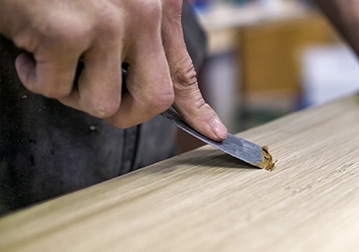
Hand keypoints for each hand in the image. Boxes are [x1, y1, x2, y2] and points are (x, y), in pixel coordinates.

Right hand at [0, 0, 227, 140]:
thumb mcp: (120, 4)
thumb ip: (143, 38)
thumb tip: (167, 95)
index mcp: (159, 5)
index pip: (183, 70)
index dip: (197, 108)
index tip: (214, 131)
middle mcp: (144, 12)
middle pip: (155, 99)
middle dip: (124, 113)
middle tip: (95, 98)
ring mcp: (108, 22)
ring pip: (102, 102)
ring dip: (71, 91)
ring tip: (55, 57)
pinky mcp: (66, 32)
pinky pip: (54, 88)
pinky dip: (34, 77)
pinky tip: (29, 47)